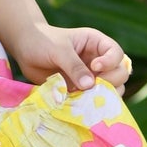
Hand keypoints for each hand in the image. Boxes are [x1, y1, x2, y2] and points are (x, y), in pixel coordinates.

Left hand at [9, 21, 131, 97]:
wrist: (26, 50)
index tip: (94, 67)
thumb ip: (74, 66)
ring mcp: (92, 77)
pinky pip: (93, 100)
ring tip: (85, 96)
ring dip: (102, 95)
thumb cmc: (43, 42)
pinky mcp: (81, 90)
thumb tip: (90, 85)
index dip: (110, 62)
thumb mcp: (59, 50)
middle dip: (110, 81)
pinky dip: (89, 104)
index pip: (117, 54)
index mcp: (97, 44)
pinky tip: (78, 103)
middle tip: (91, 85)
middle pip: (120, 73)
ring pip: (111, 89)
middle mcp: (99, 61)